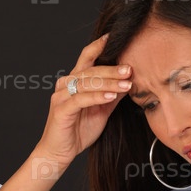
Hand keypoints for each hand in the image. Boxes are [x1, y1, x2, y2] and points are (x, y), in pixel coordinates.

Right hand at [35, 34, 132, 168]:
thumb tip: (129, 81)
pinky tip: (110, 96)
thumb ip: (112, 94)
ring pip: (87, 83)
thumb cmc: (78, 131)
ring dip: (108, 83)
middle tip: (130, 69)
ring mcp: (62, 96)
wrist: (60, 152)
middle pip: (90, 70)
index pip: (87, 57)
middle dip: (112, 69)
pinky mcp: (61, 109)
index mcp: (75, 81)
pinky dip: (96, 97)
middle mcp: (66, 84)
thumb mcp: (102, 110)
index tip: (116, 38)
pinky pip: (80, 99)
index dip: (100, 46)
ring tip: (126, 84)